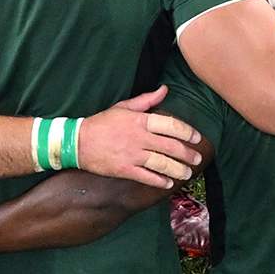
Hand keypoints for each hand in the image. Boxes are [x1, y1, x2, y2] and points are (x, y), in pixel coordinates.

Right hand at [74, 87, 201, 187]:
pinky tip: (168, 183)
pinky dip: (160, 181)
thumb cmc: (101, 123)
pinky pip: (147, 177)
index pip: (171, 125)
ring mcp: (132, 155)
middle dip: (187, 154)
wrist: (77, 141)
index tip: (197, 138)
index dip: (187, 132)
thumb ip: (147, 100)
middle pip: (170, 146)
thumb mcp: (123, 107)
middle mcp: (139, 138)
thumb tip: (165, 89)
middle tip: (197, 159)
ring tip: (187, 174)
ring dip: (178, 170)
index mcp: (140, 120)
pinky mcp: (125, 169)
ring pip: (162, 163)